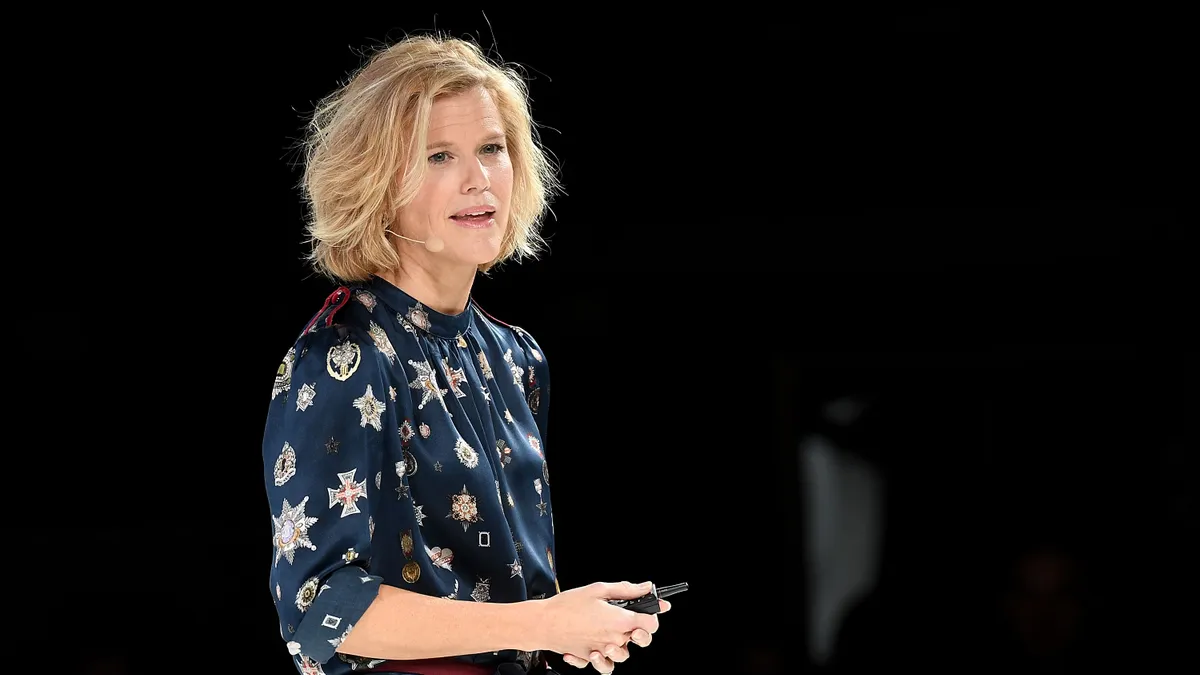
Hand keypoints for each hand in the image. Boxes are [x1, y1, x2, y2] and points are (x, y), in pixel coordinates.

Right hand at [535, 581, 663, 673]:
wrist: (542, 624)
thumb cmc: (567, 606)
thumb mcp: (598, 589)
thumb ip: (626, 589)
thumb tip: (645, 587)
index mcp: (619, 621)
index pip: (651, 624)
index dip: (653, 614)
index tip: (651, 608)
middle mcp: (614, 640)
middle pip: (641, 640)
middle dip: (640, 630)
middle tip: (629, 619)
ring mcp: (602, 652)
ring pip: (623, 655)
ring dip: (620, 644)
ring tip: (608, 631)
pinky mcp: (589, 658)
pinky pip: (602, 663)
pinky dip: (599, 657)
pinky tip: (592, 644)